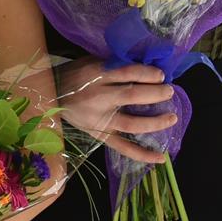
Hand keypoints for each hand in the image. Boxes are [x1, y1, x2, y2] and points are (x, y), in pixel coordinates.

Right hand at [56, 59, 177, 162]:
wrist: (50, 94)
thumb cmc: (75, 75)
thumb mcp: (92, 62)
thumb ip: (116, 65)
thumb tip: (149, 68)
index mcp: (95, 75)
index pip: (127, 72)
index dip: (148, 74)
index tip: (161, 75)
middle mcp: (98, 98)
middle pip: (132, 96)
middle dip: (156, 94)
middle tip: (169, 92)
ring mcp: (98, 120)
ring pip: (131, 124)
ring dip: (155, 122)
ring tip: (172, 118)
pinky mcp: (99, 135)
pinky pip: (122, 147)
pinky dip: (142, 154)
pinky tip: (161, 158)